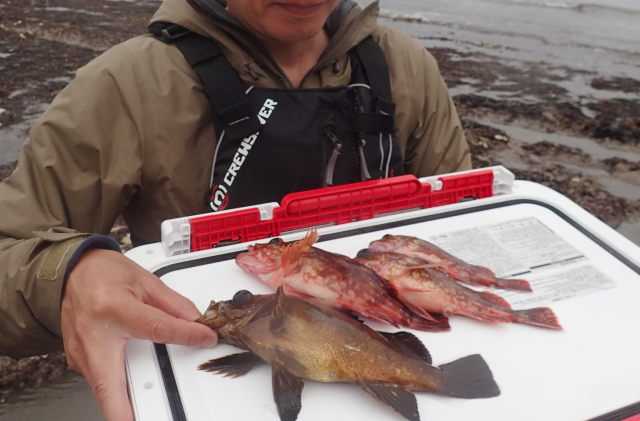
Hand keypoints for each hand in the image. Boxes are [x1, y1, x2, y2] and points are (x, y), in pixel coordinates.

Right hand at [61, 248, 216, 420]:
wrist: (72, 271)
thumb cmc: (103, 273)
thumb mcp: (145, 281)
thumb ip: (173, 304)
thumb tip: (195, 322)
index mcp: (114, 308)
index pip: (158, 328)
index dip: (186, 336)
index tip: (204, 339)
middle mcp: (94, 334)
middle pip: (109, 385)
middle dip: (122, 413)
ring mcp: (80, 350)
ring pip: (104, 387)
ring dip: (124, 402)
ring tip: (147, 405)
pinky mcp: (76, 359)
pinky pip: (99, 379)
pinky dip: (116, 386)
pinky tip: (130, 383)